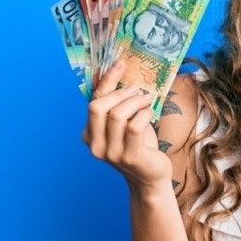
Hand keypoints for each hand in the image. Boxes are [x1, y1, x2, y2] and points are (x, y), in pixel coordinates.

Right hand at [81, 60, 172, 192]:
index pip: (93, 101)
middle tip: (137, 90)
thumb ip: (119, 106)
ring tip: (146, 101)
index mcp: (89, 134)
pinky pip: (134, 126)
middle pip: (97, 107)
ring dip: (135, 102)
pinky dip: (144, 114)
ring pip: (117, 115)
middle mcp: (95, 145)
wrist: (151, 176)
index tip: (120, 64)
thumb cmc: (139, 146)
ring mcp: (111, 153)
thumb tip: (125, 76)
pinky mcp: (130, 157)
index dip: (106, 81)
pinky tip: (150, 113)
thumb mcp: (125, 124)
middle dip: (119, 93)